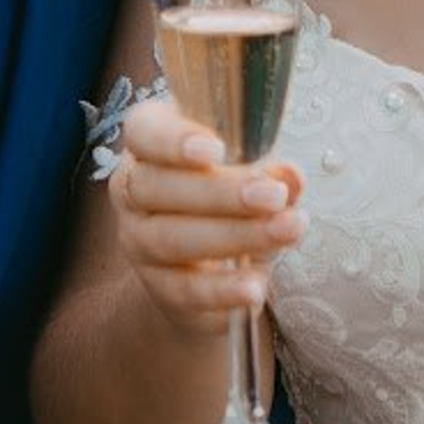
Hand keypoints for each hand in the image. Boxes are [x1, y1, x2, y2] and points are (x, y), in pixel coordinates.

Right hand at [109, 89, 303, 335]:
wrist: (201, 266)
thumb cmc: (224, 196)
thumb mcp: (249, 175)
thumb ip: (269, 174)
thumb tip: (290, 177)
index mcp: (149, 146)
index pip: (143, 133)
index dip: (173, 141)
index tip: (215, 149)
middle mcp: (134, 193)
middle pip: (158, 188)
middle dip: (220, 193)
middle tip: (274, 196)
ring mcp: (140, 242)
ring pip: (171, 239)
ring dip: (233, 236)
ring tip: (286, 231)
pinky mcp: (159, 287)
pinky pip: (184, 290)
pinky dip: (222, 289)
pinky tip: (256, 286)